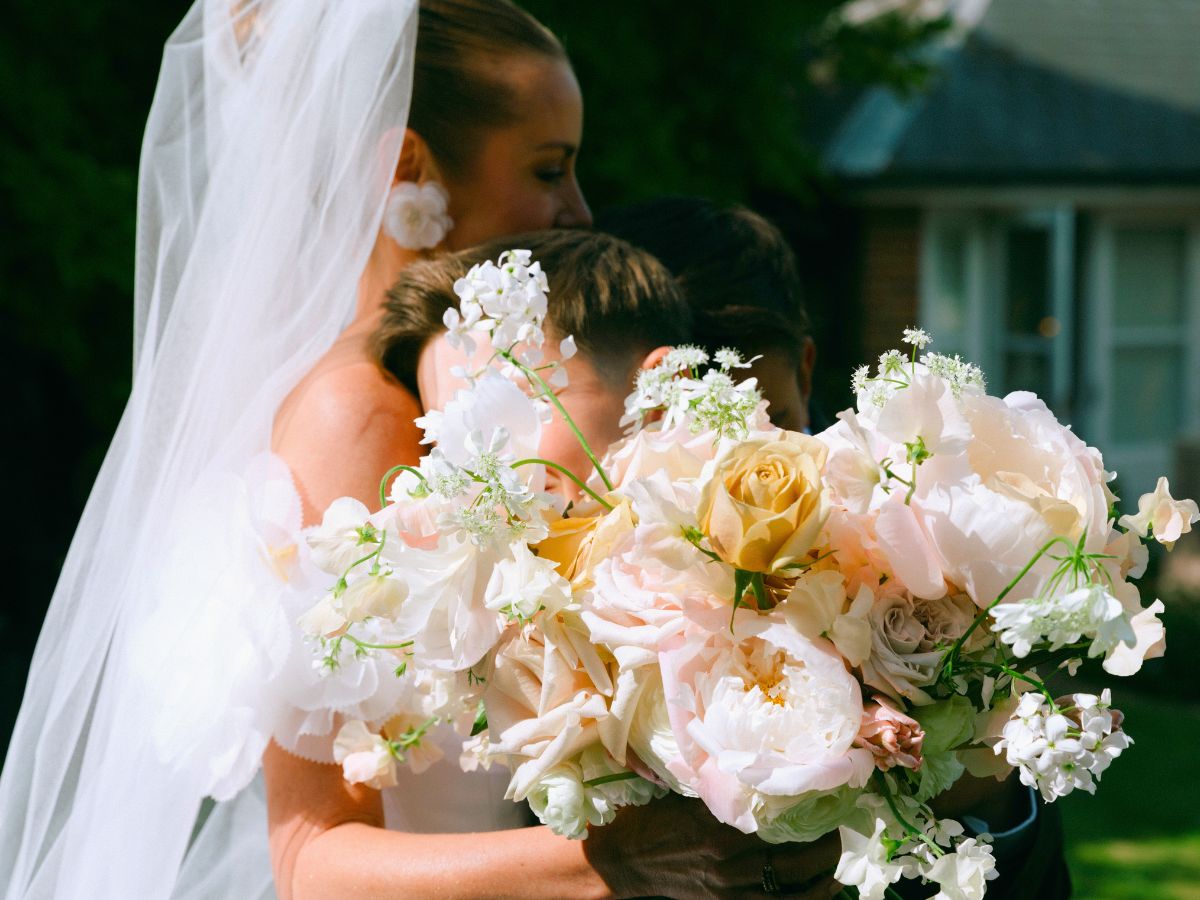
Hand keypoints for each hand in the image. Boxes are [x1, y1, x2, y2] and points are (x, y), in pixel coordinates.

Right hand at [583, 792, 842, 899]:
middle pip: (802, 863)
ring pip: (796, 895)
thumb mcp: (689, 794)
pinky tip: (814, 893)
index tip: (829, 808)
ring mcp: (730, 892)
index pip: (789, 827)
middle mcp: (733, 864)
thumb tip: (761, 768)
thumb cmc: (654, 820)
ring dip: (822, 883)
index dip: (818, 821)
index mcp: (725, 828)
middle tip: (834, 835)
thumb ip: (724, 788)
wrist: (622, 862)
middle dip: (827, 851)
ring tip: (831, 870)